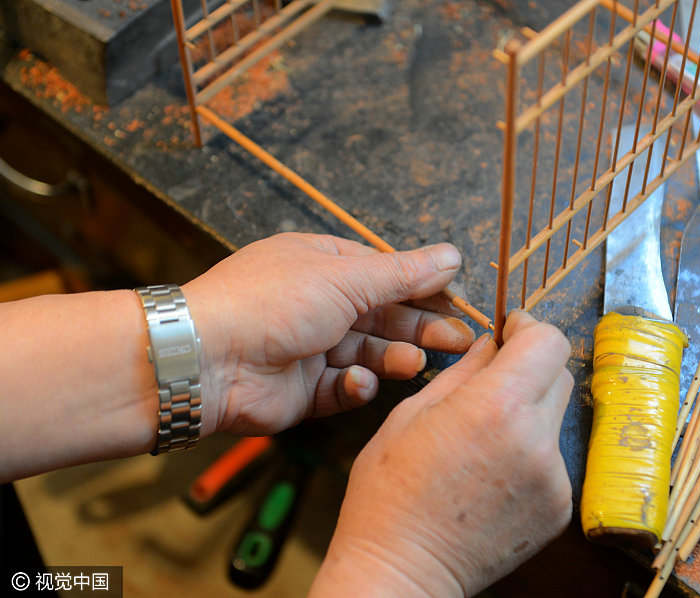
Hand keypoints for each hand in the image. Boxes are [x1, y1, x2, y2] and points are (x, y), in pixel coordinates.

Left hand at [182, 233, 474, 435]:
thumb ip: (403, 273)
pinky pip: (341, 389)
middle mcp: (315, 304)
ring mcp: (308, 348)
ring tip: (416, 363)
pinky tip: (359, 383)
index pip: (385, 274)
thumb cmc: (271, 302)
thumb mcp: (346, 278)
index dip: (423, 288)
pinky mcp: (302, 390)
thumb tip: (452, 255)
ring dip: (393, 358)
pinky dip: (354, 387)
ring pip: (366, 354)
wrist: (207, 359)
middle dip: (420, 327)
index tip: (458, 303)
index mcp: (322, 264)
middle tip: (459, 342)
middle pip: (382, 316)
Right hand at [310, 310, 572, 596]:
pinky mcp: (559, 507)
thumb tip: (491, 342)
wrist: (402, 572)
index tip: (511, 332)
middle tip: (492, 384)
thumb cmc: (390, 493)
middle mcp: (535, 439)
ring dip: (528, 412)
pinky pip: (553, 458)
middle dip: (529, 368)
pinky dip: (530, 453)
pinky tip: (492, 473)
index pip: (548, 342)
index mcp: (496, 406)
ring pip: (555, 417)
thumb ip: (462, 371)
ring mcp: (553, 477)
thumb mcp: (411, 415)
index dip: (530, 328)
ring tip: (483, 438)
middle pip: (559, 375)